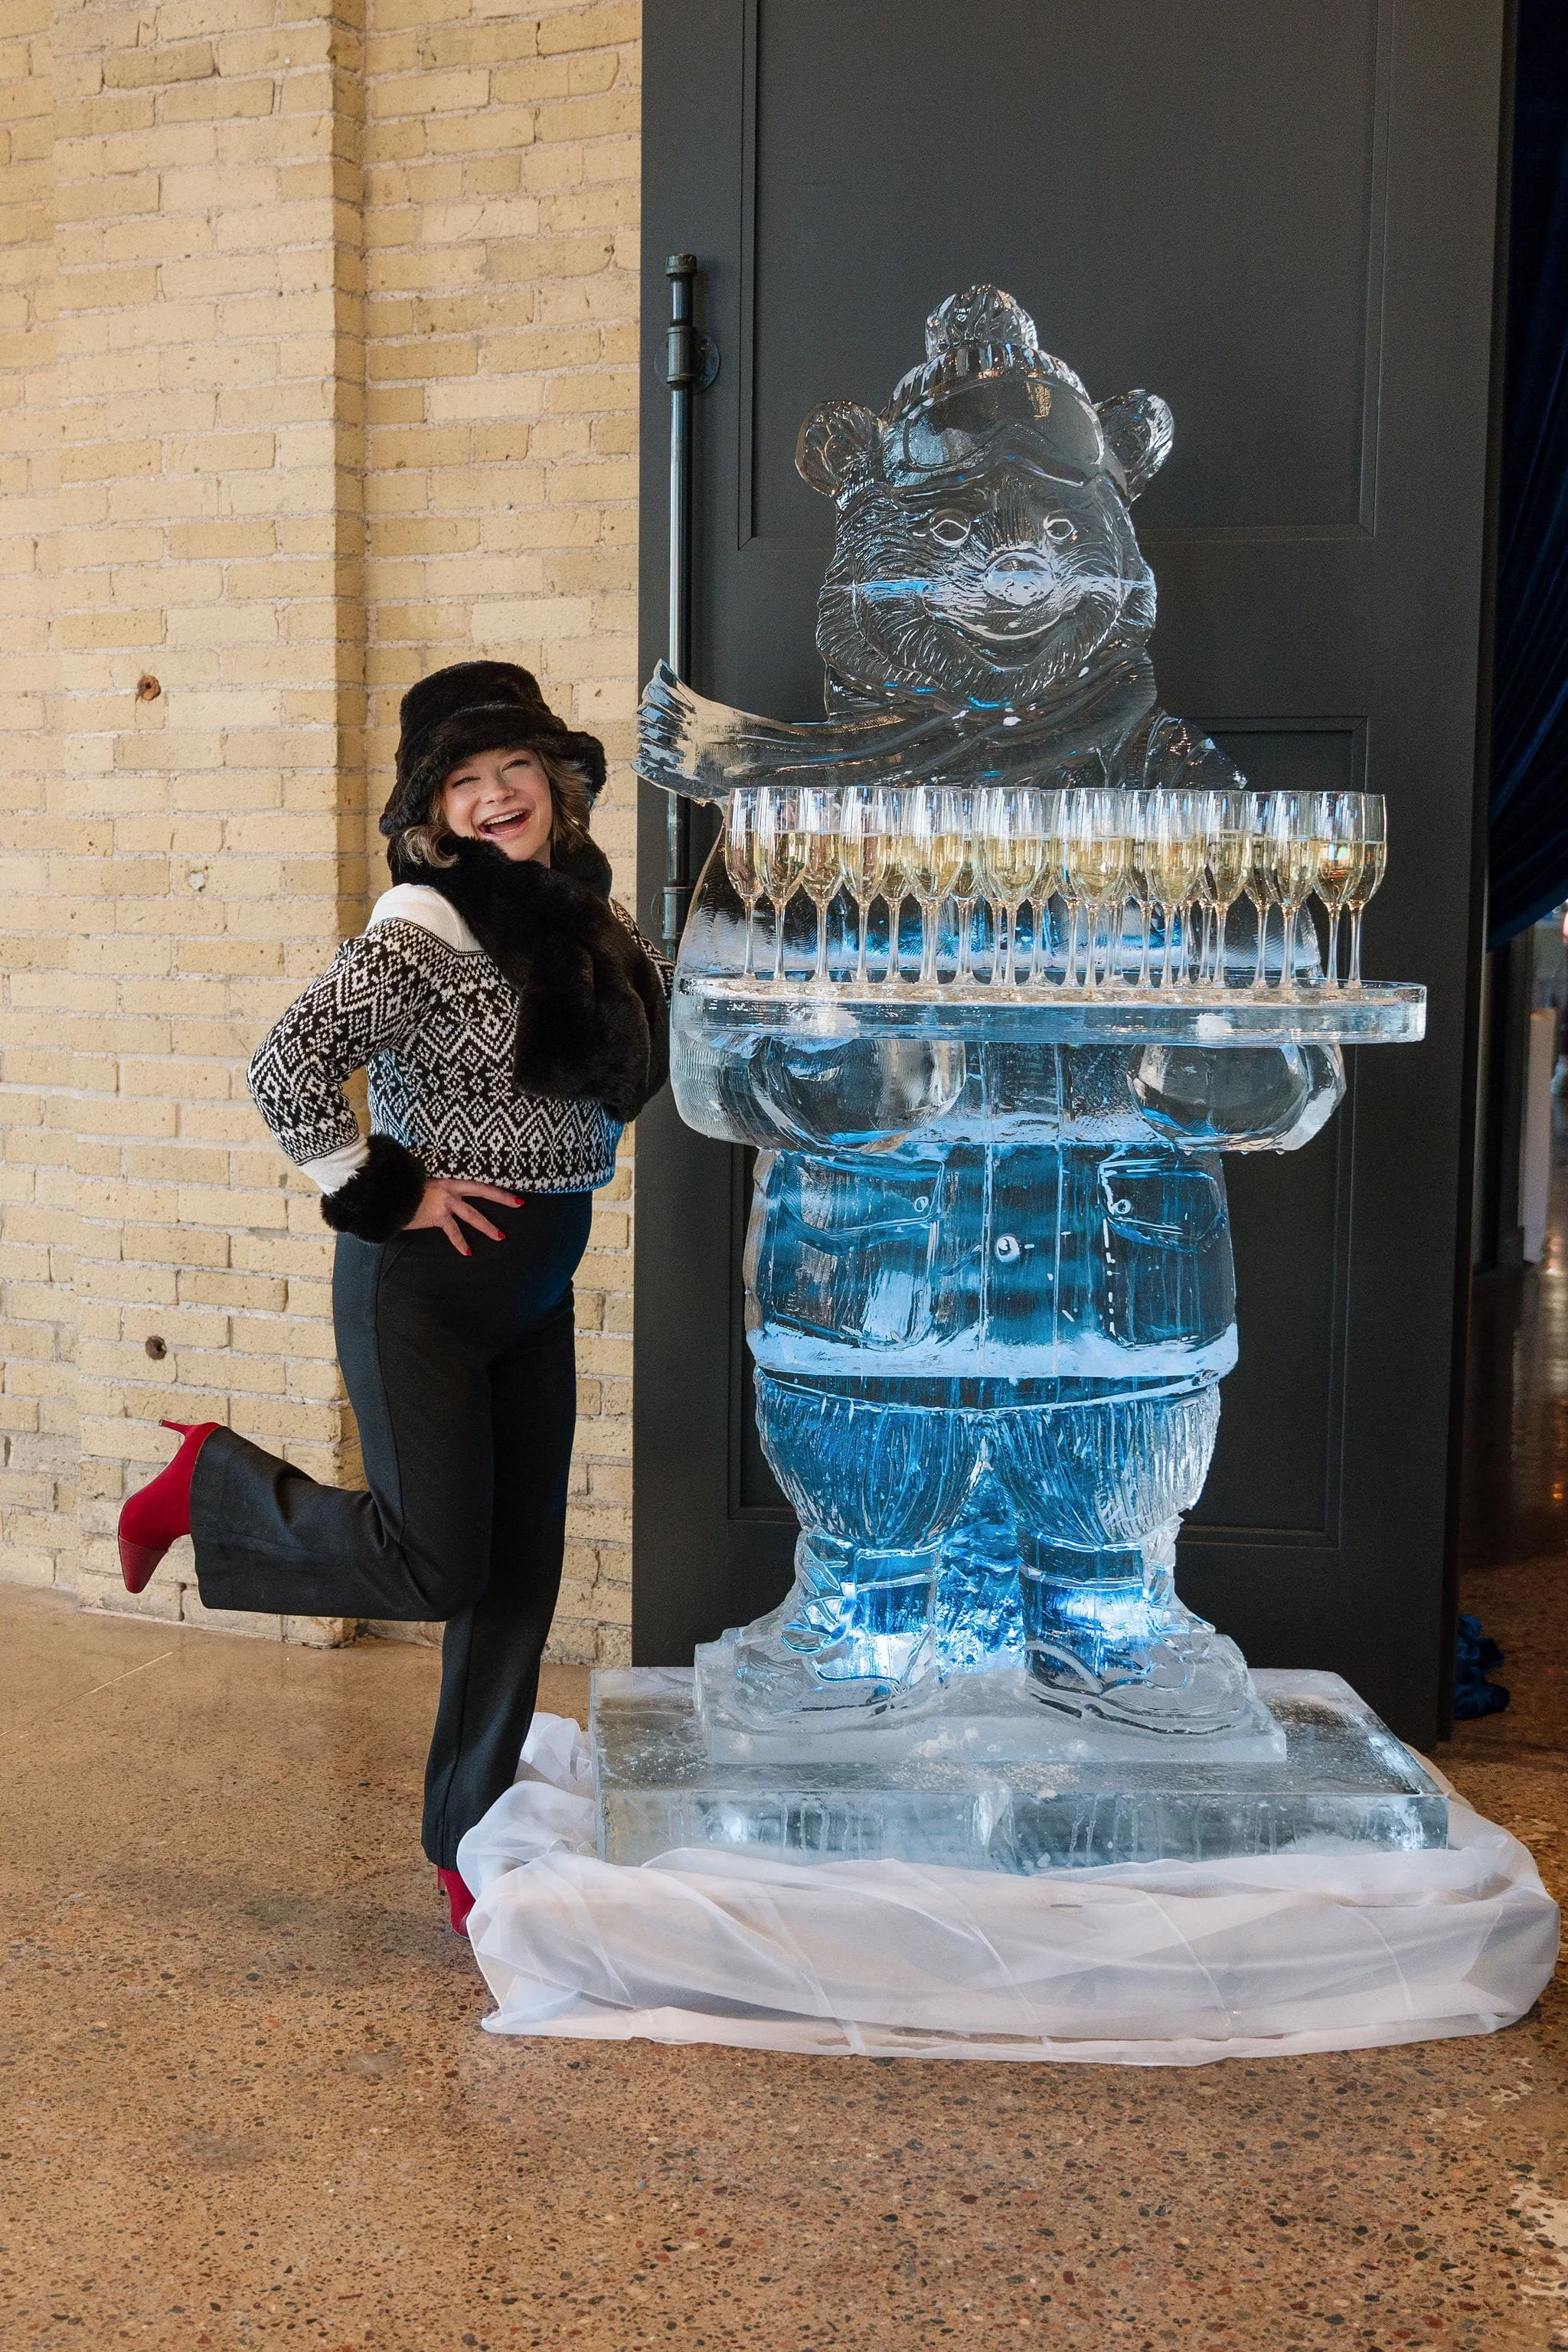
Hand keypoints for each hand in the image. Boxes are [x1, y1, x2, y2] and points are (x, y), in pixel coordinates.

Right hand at [404, 1177, 521, 1255]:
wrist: (391, 1194)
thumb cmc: (405, 1190)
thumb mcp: (425, 1186)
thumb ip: (437, 1192)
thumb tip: (443, 1200)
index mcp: (450, 1180)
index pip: (478, 1184)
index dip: (495, 1187)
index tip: (510, 1191)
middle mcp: (451, 1189)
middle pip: (482, 1192)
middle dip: (502, 1199)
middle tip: (519, 1204)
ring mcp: (445, 1202)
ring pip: (472, 1215)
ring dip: (487, 1226)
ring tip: (500, 1236)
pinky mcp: (438, 1216)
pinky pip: (453, 1231)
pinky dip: (460, 1242)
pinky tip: (467, 1252)